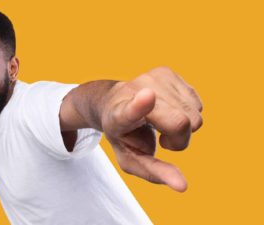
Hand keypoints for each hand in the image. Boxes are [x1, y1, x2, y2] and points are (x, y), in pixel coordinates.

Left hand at [102, 67, 202, 191]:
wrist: (112, 102)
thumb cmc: (124, 135)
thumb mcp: (131, 159)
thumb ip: (155, 172)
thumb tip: (183, 186)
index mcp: (119, 115)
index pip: (130, 111)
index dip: (140, 106)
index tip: (148, 96)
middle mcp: (135, 91)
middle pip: (181, 122)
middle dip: (180, 140)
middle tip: (161, 139)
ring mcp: (151, 78)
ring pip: (195, 115)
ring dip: (184, 127)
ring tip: (161, 123)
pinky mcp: (167, 71)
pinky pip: (197, 103)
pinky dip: (187, 113)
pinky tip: (167, 110)